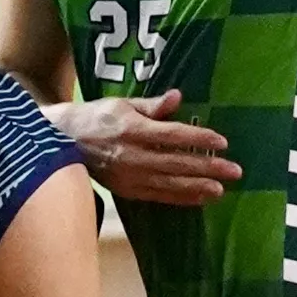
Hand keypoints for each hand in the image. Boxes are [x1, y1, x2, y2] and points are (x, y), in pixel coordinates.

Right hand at [53, 90, 241, 205]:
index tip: (222, 142)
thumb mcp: (122, 104)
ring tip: (221, 189)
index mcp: (132, 129)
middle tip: (235, 171)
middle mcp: (132, 155)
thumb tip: (178, 97)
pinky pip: (158, 196)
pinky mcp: (126, 190)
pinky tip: (199, 199)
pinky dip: (180, 198)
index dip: (199, 139)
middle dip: (208, 167)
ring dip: (198, 187)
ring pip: (170, 184)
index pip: (173, 135)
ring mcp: (129, 176)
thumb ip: (152, 105)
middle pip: (177, 162)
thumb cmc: (96, 118)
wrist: (62, 143)